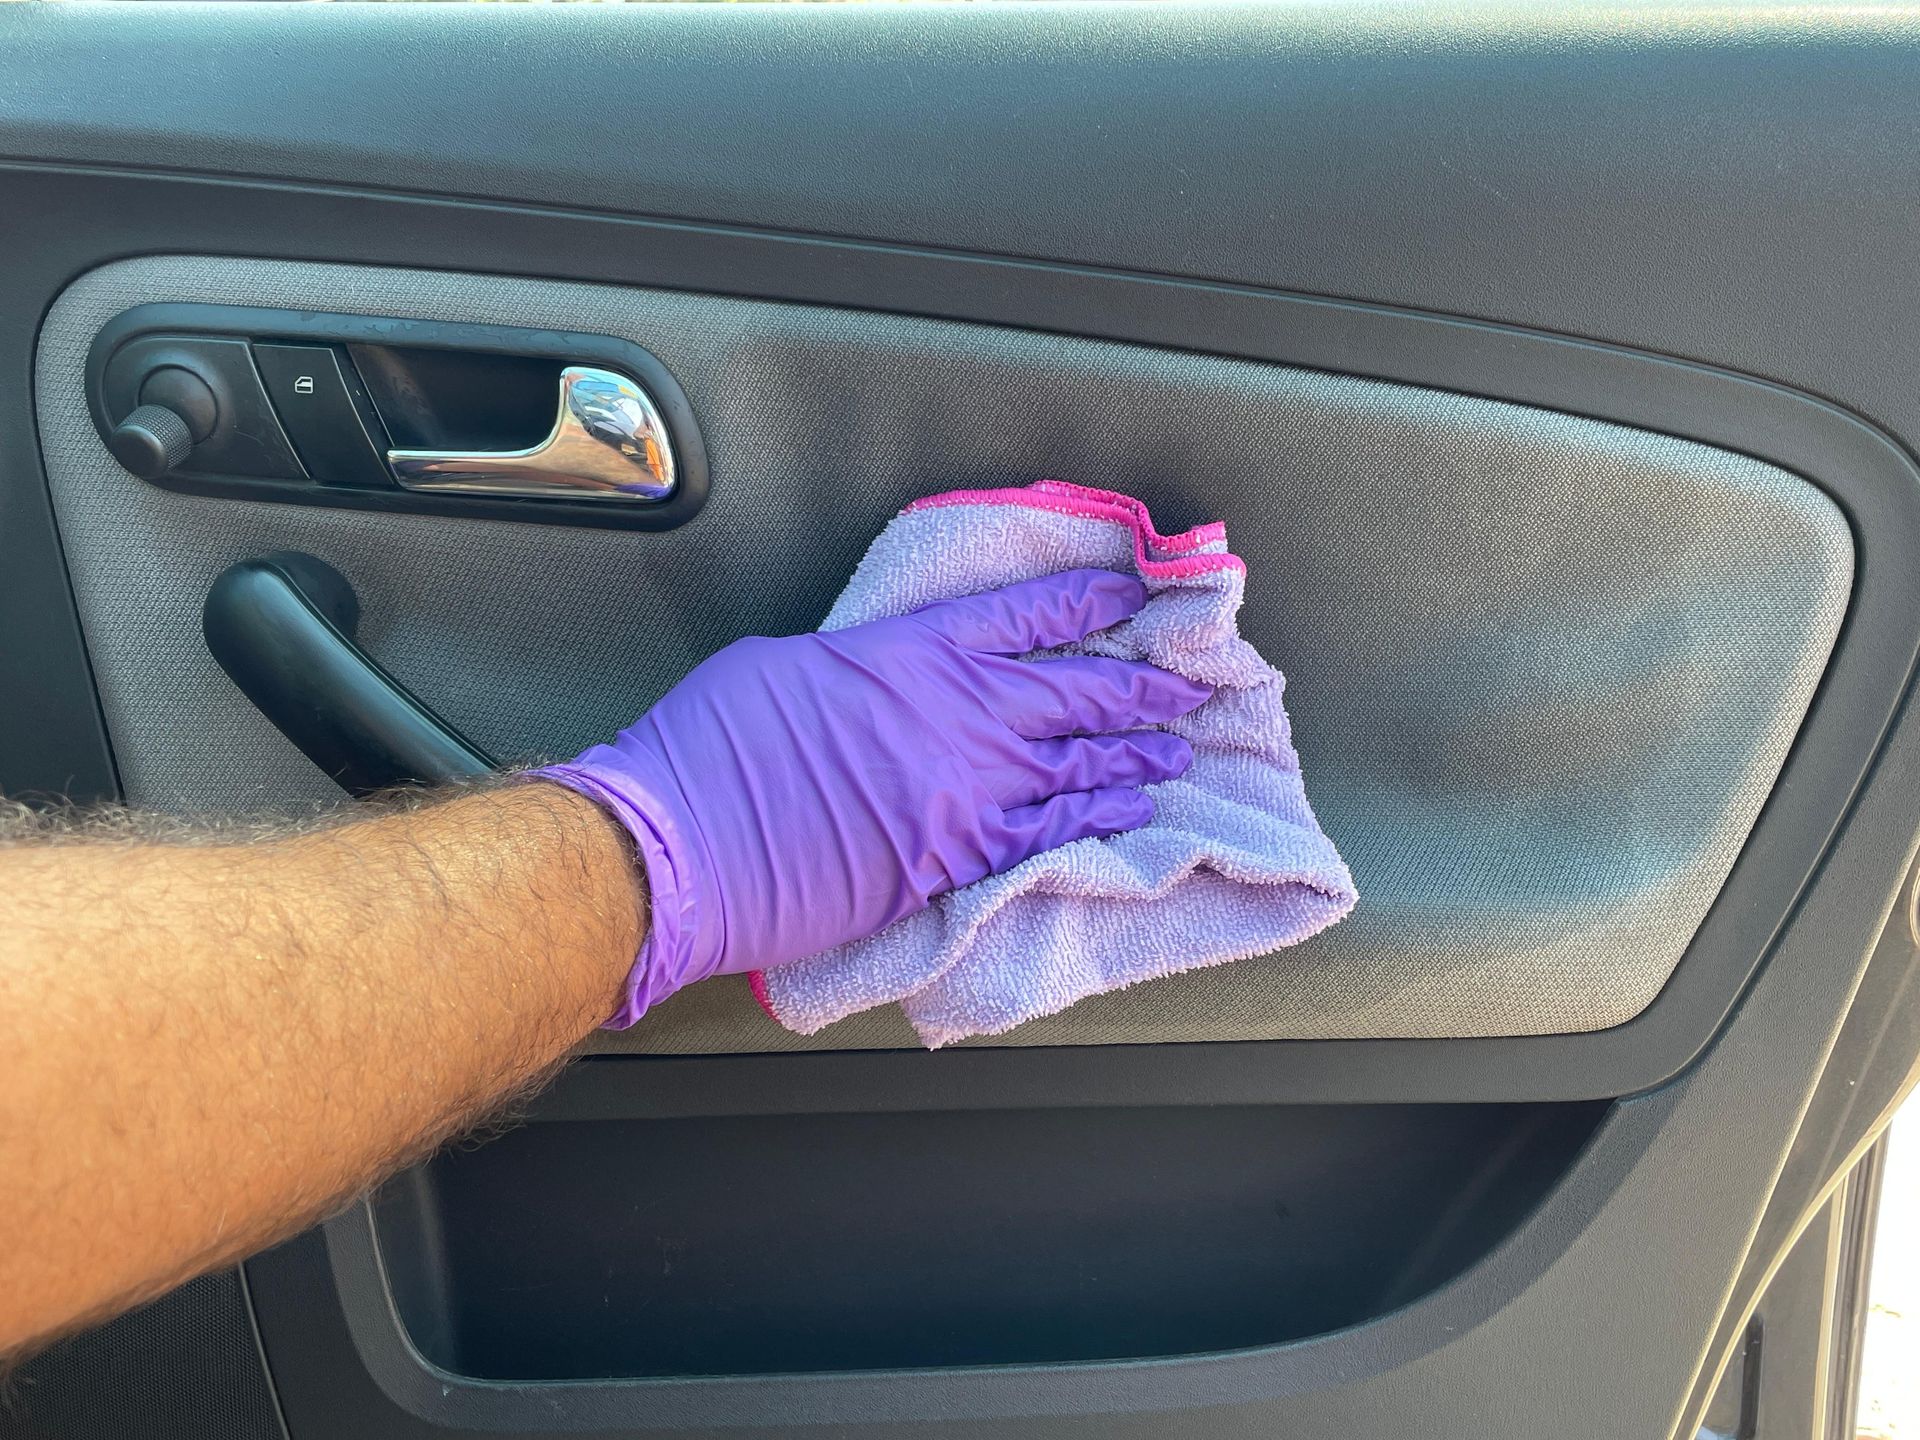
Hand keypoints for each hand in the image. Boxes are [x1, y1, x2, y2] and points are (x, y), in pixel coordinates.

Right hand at [538, 569, 1211, 1023]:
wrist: (688, 843)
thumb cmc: (715, 746)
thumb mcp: (788, 663)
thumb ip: (861, 663)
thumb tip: (889, 676)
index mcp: (911, 652)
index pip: (1025, 617)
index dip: (1088, 605)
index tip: (1133, 599)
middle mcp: (955, 716)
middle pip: (1072, 693)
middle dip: (1139, 687)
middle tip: (1191, 683)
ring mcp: (961, 793)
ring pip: (1073, 767)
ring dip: (1133, 758)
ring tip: (1177, 752)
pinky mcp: (949, 861)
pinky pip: (1044, 837)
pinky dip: (1094, 823)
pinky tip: (1129, 817)